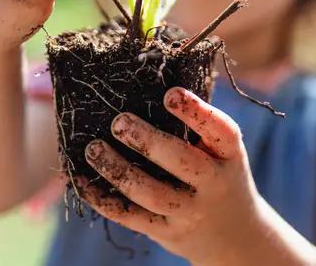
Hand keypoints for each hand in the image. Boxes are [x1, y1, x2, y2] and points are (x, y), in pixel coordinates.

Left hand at [79, 86, 263, 265]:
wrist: (234, 236)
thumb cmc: (218, 174)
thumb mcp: (222, 151)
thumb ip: (196, 124)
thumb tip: (147, 79)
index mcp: (230, 156)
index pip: (220, 131)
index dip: (196, 112)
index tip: (169, 93)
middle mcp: (214, 185)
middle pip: (182, 163)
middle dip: (148, 141)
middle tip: (118, 122)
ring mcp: (189, 212)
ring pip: (151, 194)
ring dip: (118, 170)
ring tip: (93, 149)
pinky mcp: (165, 231)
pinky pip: (130, 217)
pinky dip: (101, 199)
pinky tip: (80, 180)